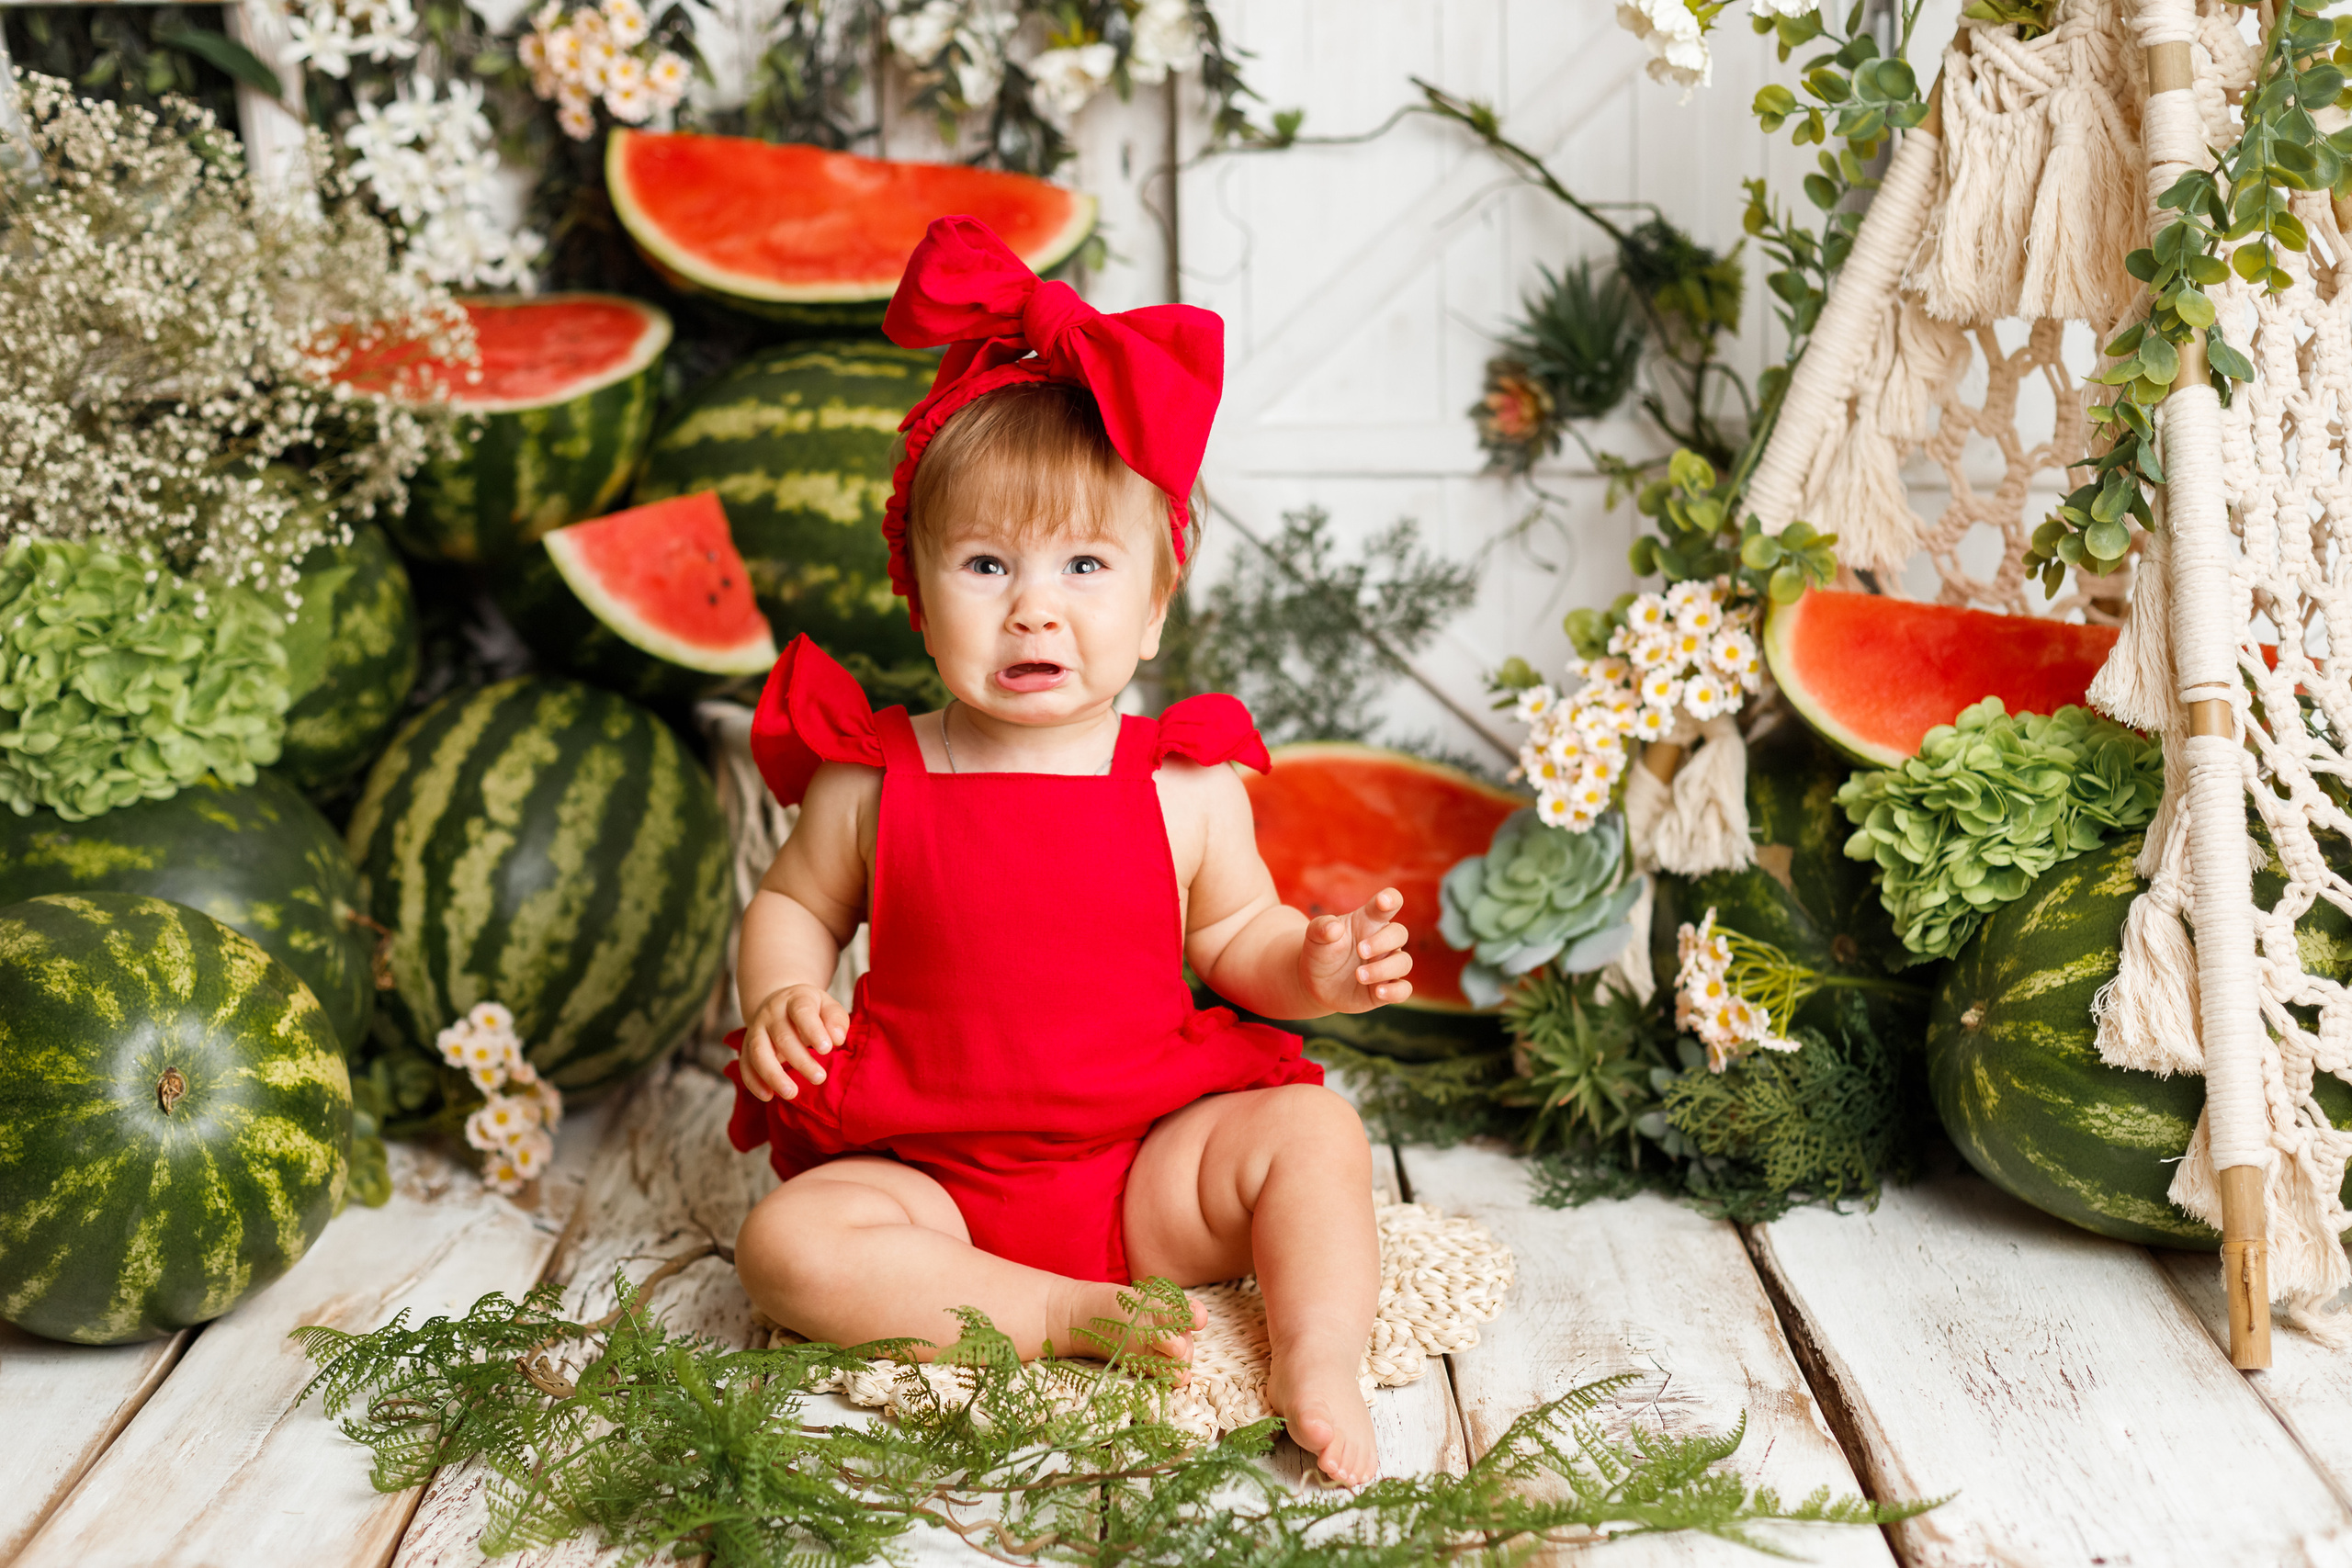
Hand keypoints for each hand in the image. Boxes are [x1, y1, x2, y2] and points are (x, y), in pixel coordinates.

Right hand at [739, 983, 847, 1101]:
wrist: (779, 1004)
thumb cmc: (811, 1010)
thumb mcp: (827, 1007)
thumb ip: (836, 1020)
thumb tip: (838, 1039)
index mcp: (795, 999)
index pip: (802, 1012)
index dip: (814, 1030)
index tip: (827, 1049)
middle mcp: (771, 1013)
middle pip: (782, 1036)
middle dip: (801, 1060)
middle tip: (820, 1078)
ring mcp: (756, 1030)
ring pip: (758, 1052)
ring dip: (773, 1075)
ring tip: (791, 1093)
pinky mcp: (746, 1047)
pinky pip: (745, 1065)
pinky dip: (754, 1082)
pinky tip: (768, 1096)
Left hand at [1300, 888, 1412, 1013]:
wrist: (1316, 982)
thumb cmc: (1321, 951)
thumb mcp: (1314, 936)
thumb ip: (1321, 927)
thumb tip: (1334, 928)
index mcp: (1369, 921)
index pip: (1389, 903)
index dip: (1391, 899)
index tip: (1383, 901)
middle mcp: (1383, 941)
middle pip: (1399, 933)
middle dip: (1382, 942)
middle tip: (1359, 950)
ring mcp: (1387, 965)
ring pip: (1403, 962)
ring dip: (1383, 969)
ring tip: (1358, 976)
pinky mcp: (1388, 988)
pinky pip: (1403, 990)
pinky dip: (1394, 991)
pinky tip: (1378, 992)